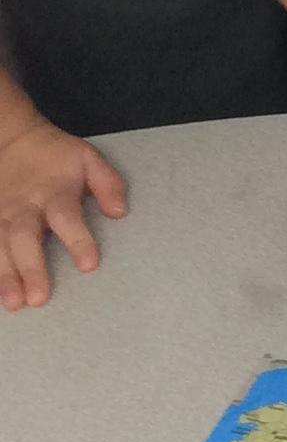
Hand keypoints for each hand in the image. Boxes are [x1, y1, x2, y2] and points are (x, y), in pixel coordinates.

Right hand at [0, 120, 126, 311]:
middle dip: (31, 269)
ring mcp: (0, 215)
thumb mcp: (87, 158)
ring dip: (6, 276)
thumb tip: (119, 212)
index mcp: (54, 194)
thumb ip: (106, 184)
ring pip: (0, 247)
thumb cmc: (56, 156)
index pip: (67, 218)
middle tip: (39, 299)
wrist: (10, 138)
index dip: (78, 241)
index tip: (89, 265)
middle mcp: (24, 208)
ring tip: (14, 303)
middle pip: (26, 239)